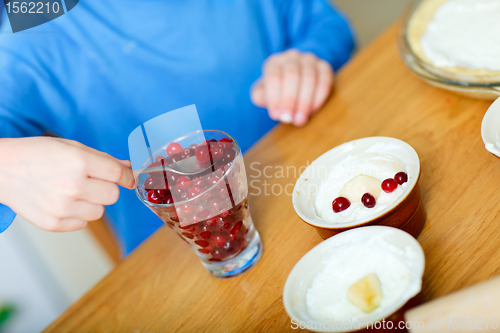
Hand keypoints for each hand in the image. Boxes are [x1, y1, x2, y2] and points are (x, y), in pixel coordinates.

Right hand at [0, 137, 134, 231]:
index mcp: (79, 162)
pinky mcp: (53, 223)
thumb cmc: (36, 154)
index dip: (127, 177)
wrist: (1, 169)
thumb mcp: (71, 146)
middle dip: (107, 188)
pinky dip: (78, 214)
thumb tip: (128, 168)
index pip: (118, 175)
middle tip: (91, 182)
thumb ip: (103, 159)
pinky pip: (83, 224)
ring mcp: (62, 207)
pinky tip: (63, 201)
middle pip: (113, 196)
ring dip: (92, 203)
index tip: (128, 179)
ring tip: (73, 191)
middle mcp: (72, 186)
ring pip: (100, 212)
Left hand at [251, 49, 334, 125]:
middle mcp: (292, 57)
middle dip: (290, 99)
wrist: (294, 84)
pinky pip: (325, 82)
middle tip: (289, 118)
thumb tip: (267, 101)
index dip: (274, 97)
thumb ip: (260, 96)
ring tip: (300, 119)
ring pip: (309, 78)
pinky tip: (312, 112)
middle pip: (292, 75)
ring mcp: (310, 60)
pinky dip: (318, 99)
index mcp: (274, 62)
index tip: (276, 115)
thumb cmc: (276, 91)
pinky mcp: (325, 68)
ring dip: (305, 102)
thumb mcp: (263, 94)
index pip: (273, 76)